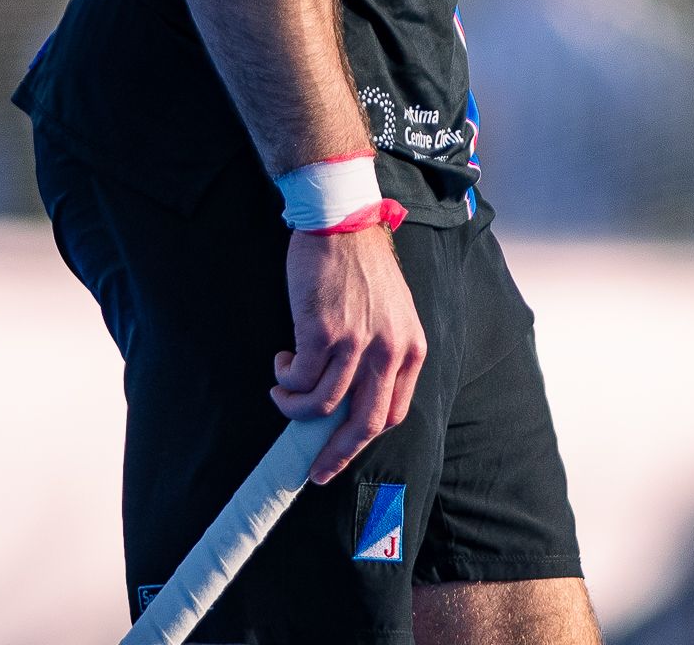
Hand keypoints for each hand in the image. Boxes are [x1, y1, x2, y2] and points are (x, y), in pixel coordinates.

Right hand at [271, 226, 425, 485]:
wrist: (341, 222)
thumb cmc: (362, 266)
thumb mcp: (391, 313)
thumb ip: (380, 354)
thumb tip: (352, 399)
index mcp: (411, 348)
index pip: (393, 413)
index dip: (364, 440)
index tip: (341, 455)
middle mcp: (389, 350)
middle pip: (365, 423)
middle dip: (336, 454)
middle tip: (314, 471)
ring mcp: (357, 343)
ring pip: (324, 406)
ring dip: (296, 409)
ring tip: (283, 392)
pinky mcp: (322, 333)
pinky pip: (300, 379)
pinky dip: (286, 380)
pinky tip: (282, 363)